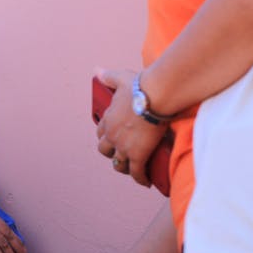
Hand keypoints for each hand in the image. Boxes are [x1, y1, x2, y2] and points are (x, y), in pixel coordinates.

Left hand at [95, 69, 167, 186]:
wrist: (155, 96)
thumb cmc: (139, 86)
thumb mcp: (120, 78)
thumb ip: (108, 76)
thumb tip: (97, 70)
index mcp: (108, 118)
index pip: (100, 131)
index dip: (106, 136)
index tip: (113, 137)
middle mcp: (112, 134)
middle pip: (104, 150)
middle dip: (111, 152)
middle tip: (121, 154)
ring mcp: (123, 146)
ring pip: (118, 164)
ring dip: (123, 167)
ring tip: (132, 170)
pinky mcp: (137, 155)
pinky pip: (136, 172)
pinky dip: (140, 178)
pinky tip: (145, 182)